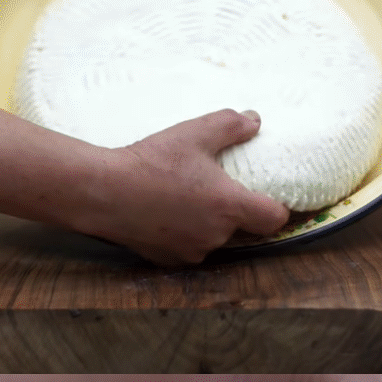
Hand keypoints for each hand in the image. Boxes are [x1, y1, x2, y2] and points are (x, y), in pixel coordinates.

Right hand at [86, 111, 288, 263]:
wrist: (104, 191)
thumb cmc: (152, 161)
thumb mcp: (195, 132)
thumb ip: (231, 125)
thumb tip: (255, 121)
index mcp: (229, 206)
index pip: (274, 219)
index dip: (278, 208)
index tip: (272, 197)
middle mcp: (216, 235)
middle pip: (244, 229)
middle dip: (238, 212)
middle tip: (221, 188)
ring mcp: (191, 251)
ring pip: (214, 239)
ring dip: (210, 223)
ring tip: (189, 197)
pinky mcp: (168, 260)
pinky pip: (189, 247)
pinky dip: (185, 233)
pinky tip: (168, 213)